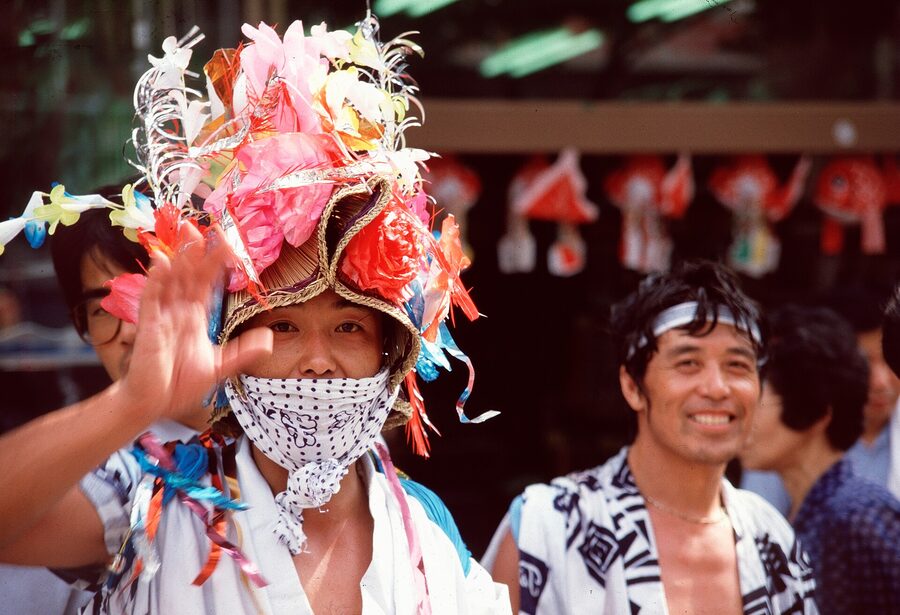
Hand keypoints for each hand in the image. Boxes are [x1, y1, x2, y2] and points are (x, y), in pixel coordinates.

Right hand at [118, 224, 271, 425]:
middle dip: (194, 250)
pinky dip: (155, 282)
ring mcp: (162, 317)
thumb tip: (269, 339)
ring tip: (184, 233)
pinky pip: (151, 300)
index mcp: (195, 317)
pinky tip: (161, 263)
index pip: (207, 282)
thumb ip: (242, 352)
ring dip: (177, 256)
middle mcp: (178, 311)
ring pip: (170, 279)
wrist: (152, 404)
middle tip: (201, 224)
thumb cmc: (179, 384)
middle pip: (188, 273)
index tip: (226, 242)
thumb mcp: (219, 367)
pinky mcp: (148, 328)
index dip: (216, 263)